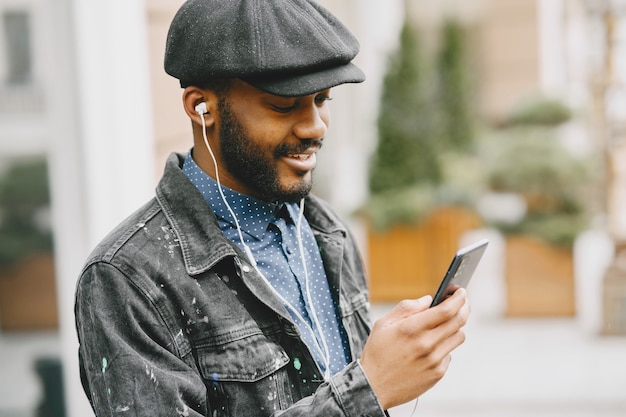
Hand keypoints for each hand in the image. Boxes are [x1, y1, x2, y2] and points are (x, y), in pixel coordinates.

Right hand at [359, 288, 469, 409]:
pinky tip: (432, 346)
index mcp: (411, 329)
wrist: (373, 386)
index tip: (461, 291)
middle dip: (464, 308)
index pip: (445, 310)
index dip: (458, 299)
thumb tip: (429, 299)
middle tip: (463, 302)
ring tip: (446, 323)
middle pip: (458, 321)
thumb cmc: (377, 353)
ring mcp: (434, 361)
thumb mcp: (384, 324)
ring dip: (456, 326)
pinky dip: (445, 346)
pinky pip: (450, 353)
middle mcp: (426, 345)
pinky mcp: (437, 373)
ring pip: (458, 337)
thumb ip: (407, 308)